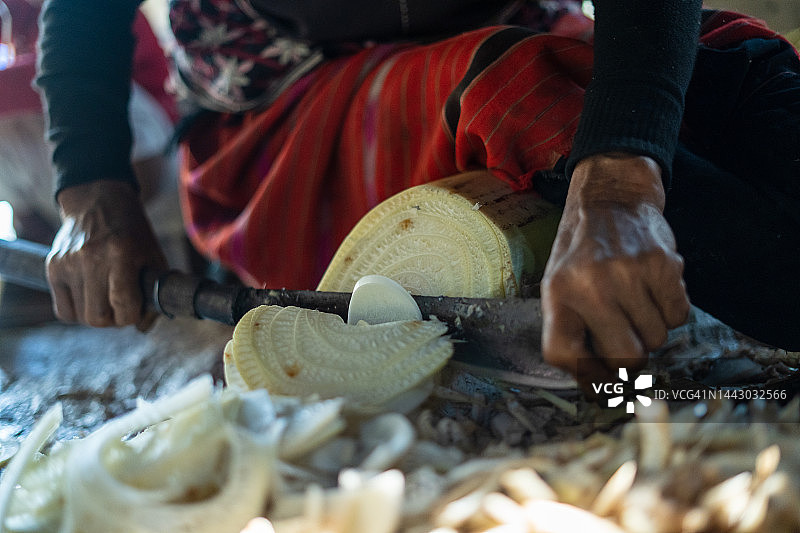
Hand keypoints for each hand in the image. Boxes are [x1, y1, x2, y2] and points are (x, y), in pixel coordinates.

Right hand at [47, 180, 166, 328]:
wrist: (98, 201)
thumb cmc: (133, 232)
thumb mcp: (153, 256)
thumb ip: (155, 292)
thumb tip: (143, 327)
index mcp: (121, 254)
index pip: (124, 307)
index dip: (133, 317)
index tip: (138, 308)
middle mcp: (91, 259)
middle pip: (98, 318)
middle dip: (114, 320)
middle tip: (121, 307)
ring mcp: (68, 263)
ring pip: (79, 316)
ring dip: (96, 316)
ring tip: (106, 300)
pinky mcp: (53, 266)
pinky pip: (63, 310)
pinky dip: (77, 310)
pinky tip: (89, 297)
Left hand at [541, 153, 689, 383]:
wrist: (611, 198)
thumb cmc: (583, 252)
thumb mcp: (560, 286)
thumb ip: (571, 332)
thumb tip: (596, 388)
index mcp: (557, 293)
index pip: (563, 355)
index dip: (586, 379)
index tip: (600, 382)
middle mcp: (590, 285)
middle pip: (624, 359)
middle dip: (630, 358)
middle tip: (626, 336)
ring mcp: (628, 274)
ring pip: (657, 340)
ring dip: (651, 329)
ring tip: (635, 299)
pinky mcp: (662, 264)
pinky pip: (680, 317)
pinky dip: (672, 311)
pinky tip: (654, 288)